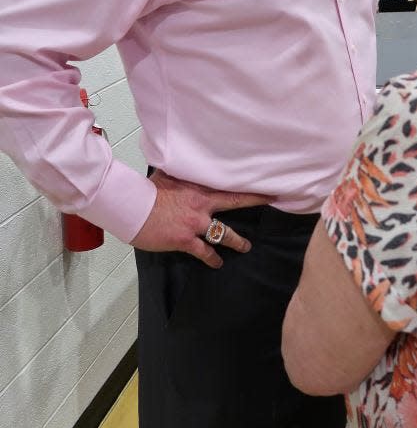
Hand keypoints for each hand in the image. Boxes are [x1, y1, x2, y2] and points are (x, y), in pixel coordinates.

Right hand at [131, 169, 271, 267]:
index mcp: (199, 188)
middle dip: (254, 200)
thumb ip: (181, 174)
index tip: (263, 182)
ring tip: (246, 247)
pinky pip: (204, 251)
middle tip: (271, 200)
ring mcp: (195, 223)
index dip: (247, 184)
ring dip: (237, 241)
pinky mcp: (185, 240)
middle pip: (235, 201)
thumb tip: (184, 164)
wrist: (133, 207)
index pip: (229, 184)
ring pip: (224, 233)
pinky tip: (218, 263)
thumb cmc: (148, 191)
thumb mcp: (168, 176)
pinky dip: (213, 258)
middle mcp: (202, 204)